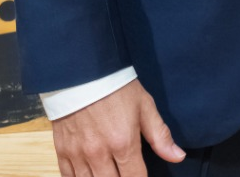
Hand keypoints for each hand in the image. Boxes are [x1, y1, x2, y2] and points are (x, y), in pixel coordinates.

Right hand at [50, 78, 183, 176]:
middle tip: (126, 173)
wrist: (83, 72)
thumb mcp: (145, 106)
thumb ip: (160, 136)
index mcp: (123, 143)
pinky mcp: (62, 151)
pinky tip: (89, 175)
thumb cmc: (117, 88)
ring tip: (110, 173)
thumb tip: (178, 157)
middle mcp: (99, 154)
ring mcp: (78, 154)